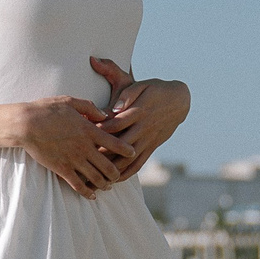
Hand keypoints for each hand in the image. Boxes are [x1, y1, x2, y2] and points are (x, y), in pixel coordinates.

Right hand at [9, 97, 133, 197]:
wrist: (26, 124)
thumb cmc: (46, 110)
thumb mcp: (70, 101)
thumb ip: (90, 107)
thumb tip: (104, 115)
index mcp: (89, 130)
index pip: (115, 142)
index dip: (127, 149)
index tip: (132, 153)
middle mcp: (84, 147)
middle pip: (108, 166)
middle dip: (117, 173)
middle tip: (119, 174)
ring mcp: (73, 160)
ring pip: (96, 178)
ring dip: (105, 184)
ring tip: (108, 186)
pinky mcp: (62, 169)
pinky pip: (78, 185)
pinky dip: (87, 192)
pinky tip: (92, 196)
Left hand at [91, 57, 189, 181]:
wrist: (178, 101)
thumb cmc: (152, 89)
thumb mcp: (137, 82)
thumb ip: (118, 81)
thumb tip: (101, 77)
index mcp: (137, 111)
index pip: (115, 124)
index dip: (98, 130)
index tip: (81, 135)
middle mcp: (142, 128)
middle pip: (119, 145)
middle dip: (101, 154)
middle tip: (81, 161)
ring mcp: (147, 140)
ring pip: (128, 159)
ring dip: (111, 169)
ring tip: (95, 176)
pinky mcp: (151, 148)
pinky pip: (138, 165)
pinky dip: (125, 173)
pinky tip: (113, 180)